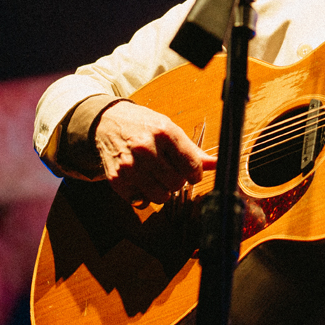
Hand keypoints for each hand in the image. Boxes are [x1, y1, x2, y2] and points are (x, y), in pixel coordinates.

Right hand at [93, 101, 215, 205]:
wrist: (108, 122)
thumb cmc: (144, 126)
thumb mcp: (170, 130)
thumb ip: (193, 151)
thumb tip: (217, 164)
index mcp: (165, 133)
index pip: (192, 166)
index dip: (195, 174)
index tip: (192, 172)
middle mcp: (146, 148)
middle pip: (177, 183)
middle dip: (178, 181)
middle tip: (169, 171)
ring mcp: (130, 165)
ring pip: (161, 196)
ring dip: (162, 191)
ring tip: (155, 176)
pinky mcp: (117, 179)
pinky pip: (141, 201)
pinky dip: (143, 195)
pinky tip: (140, 180)